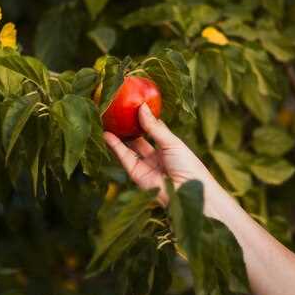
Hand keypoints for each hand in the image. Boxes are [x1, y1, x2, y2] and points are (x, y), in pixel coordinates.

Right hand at [103, 103, 226, 213]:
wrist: (187, 192)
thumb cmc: (187, 165)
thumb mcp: (171, 142)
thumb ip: (154, 127)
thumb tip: (142, 107)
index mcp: (169, 146)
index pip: (154, 128)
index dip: (145, 117)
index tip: (134, 103)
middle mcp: (156, 155)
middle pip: (139, 138)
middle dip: (128, 125)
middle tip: (116, 111)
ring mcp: (146, 165)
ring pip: (129, 147)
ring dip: (118, 135)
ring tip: (107, 119)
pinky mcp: (136, 174)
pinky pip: (124, 157)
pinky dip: (115, 146)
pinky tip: (107, 134)